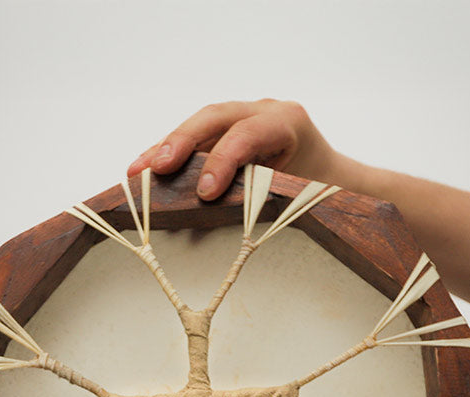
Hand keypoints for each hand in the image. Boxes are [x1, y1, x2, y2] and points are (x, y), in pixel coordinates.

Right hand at [128, 100, 344, 199]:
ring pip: (198, 125)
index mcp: (287, 122)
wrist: (331, 175)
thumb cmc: (319, 188)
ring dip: (166, 147)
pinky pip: (196, 138)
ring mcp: (242, 116)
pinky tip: (146, 167)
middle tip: (157, 168)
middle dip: (182, 141)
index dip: (223, 160)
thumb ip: (267, 193)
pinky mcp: (227, 129)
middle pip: (213, 117)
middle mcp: (262, 110)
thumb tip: (227, 214)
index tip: (205, 192)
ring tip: (138, 171)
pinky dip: (171, 152)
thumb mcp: (302, 191)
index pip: (247, 134)